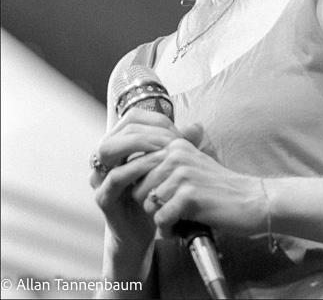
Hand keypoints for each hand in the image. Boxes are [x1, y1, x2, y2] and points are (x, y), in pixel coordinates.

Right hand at [90, 109, 201, 250]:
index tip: (177, 131)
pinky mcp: (103, 197)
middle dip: (148, 131)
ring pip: (110, 149)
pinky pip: (115, 177)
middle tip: (171, 139)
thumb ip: (180, 145)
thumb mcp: (169, 165)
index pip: (132, 118)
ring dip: (139, 145)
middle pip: (120, 130)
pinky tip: (157, 167)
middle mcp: (103, 157)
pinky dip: (136, 168)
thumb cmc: (156, 191)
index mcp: (118, 143)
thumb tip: (197, 127)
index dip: (155, 120)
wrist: (147, 230)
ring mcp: (99, 177)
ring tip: (164, 149)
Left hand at [132, 138, 265, 237]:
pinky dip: (170, 229)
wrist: (252, 200)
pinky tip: (185, 226)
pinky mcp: (189, 196)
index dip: (146, 190)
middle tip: (173, 210)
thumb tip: (131, 175)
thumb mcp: (192, 166)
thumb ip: (166, 166)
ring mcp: (183, 174)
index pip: (138, 169)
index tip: (164, 197)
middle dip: (152, 206)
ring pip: (148, 205)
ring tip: (180, 218)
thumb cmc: (219, 188)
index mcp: (175, 145)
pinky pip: (161, 219)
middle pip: (138, 188)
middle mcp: (176, 155)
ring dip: (161, 218)